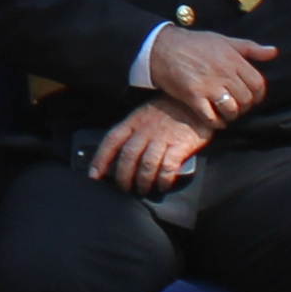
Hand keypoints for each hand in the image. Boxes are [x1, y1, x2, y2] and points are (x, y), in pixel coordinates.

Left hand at [88, 104, 214, 194]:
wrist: (196, 101)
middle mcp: (146, 129)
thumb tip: (120, 155)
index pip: (112, 140)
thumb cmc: (169, 109)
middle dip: (123, 177)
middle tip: (124, 189)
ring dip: (142, 181)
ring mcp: (163, 136)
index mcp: (134, 121)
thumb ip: (133, 131)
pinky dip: (163, 179)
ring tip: (143, 190)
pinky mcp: (181, 144)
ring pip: (146, 164)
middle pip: (128, 156)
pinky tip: (162, 185)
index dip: (100, 159)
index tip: (94, 176)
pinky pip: (168, 166)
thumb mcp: (145, 114)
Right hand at [144, 29, 280, 128]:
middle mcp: (223, 73)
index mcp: (233, 59)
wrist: (162, 48)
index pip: (257, 84)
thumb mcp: (224, 40)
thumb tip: (274, 52)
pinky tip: (215, 121)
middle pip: (246, 99)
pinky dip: (216, 123)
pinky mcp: (193, 96)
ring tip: (227, 114)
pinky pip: (211, 117)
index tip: (252, 98)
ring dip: (231, 116)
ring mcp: (208, 85)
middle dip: (244, 107)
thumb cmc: (194, 44)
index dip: (258, 95)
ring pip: (231, 109)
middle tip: (237, 107)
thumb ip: (250, 48)